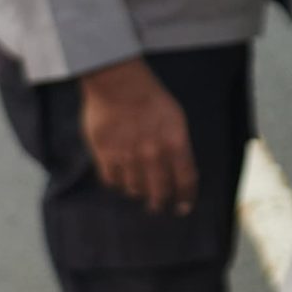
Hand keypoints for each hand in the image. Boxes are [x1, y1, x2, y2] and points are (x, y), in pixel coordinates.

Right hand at [78, 59, 197, 215]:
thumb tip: (179, 170)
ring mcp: (128, 156)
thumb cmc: (150, 98)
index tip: (183, 208)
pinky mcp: (105, 155)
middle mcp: (153, 154)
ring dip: (137, 192)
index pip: (186, 181)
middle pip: (159, 192)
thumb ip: (178, 146)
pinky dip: (117, 184)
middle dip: (159, 203)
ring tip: (137, 189)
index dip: (186, 198)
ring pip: (134, 189)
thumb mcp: (176, 119)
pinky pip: (112, 181)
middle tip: (156, 206)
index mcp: (175, 144)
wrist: (119, 83)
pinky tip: (119, 179)